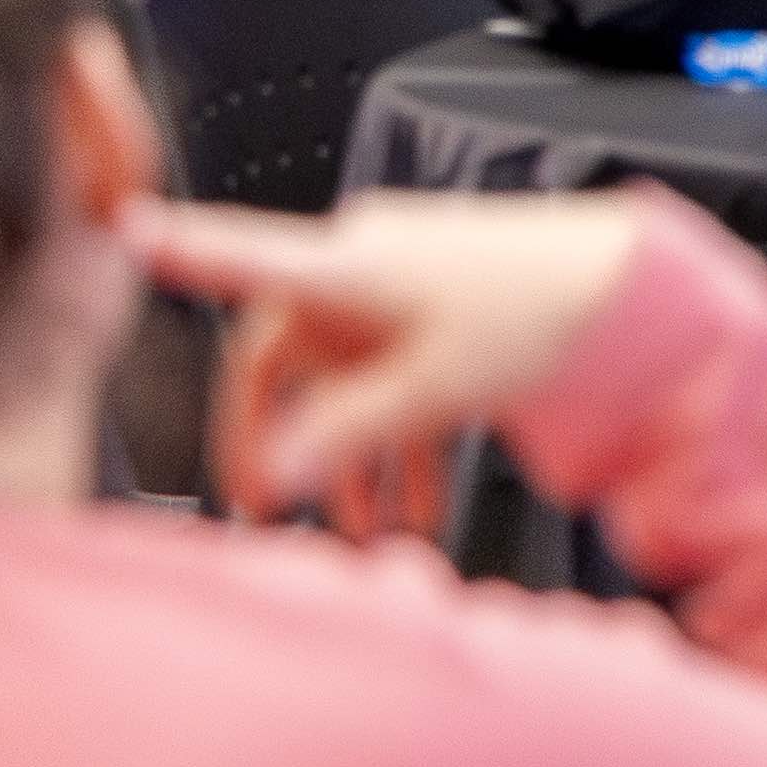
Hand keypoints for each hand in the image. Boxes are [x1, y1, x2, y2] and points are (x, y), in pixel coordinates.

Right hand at [129, 189, 670, 537]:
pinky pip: (390, 381)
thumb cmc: (541, 307)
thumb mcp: (431, 385)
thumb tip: (274, 474)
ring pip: (343, 382)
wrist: (637, 285)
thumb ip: (346, 434)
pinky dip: (392, 442)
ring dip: (347, 459)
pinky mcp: (439, 311)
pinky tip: (411, 506)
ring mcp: (400, 288)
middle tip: (270, 509)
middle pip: (284, 358)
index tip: (129, 230)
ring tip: (361, 535)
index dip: (185, 248)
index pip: (244, 256)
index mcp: (348, 264)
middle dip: (279, 439)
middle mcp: (364, 265)